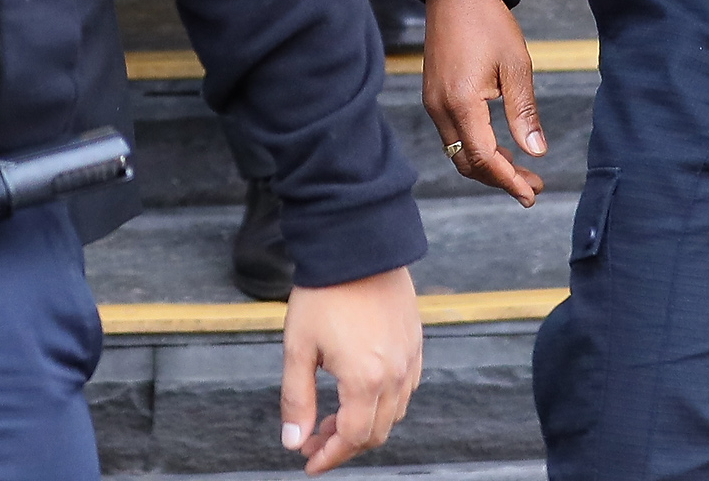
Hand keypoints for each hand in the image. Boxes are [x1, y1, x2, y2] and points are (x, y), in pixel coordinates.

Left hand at [279, 266, 421, 472]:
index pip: (353, 438)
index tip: (308, 463)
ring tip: (328, 419)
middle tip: (312, 441)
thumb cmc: (323, 294)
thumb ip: (296, 398)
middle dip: (343, 444)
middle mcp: (396, 378)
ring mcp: (411, 363)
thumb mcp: (298, 347)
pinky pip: (404, 391)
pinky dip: (380, 404)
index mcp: (366, 381)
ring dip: (362, 425)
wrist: (358, 248)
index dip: (330, 456)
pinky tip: (356, 394)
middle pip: (375, 433)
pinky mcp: (416, 348)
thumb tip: (293, 441)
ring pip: (392, 415)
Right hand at [420, 0, 546, 204]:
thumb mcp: (516, 66)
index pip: (483, 157)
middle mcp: (439, 106)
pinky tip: (500, 146)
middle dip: (499, 179)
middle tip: (533, 186)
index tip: (532, 194)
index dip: (508, 180)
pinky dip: (476, 148)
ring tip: (523, 171)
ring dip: (488, 165)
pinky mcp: (433, 94)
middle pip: (466, 162)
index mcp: (461, 101)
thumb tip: (535, 152)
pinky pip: (452, 134)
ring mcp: (432, 101)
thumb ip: (524, 112)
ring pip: (457, 151)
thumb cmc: (488, 24)